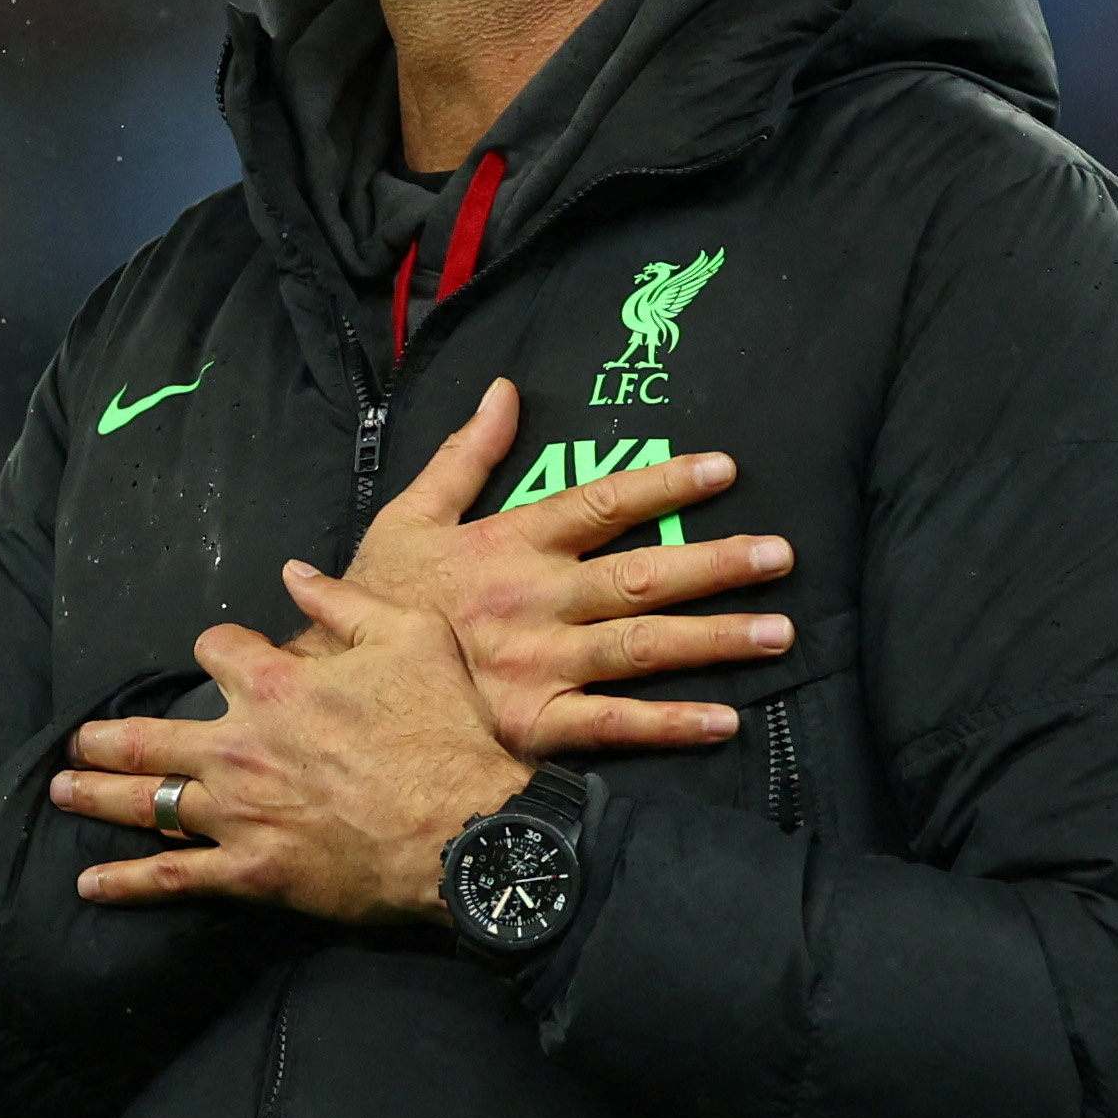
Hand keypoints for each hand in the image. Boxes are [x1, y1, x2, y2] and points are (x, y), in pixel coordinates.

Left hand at [50, 567, 510, 922]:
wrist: (469, 833)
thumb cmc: (446, 733)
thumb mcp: (410, 639)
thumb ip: (343, 602)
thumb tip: (293, 572)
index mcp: (276, 685)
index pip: (215, 650)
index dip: (216, 649)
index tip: (219, 657)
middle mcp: (241, 746)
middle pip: (150, 734)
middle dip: (106, 736)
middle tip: (77, 740)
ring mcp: (240, 814)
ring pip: (149, 802)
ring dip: (97, 795)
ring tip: (62, 790)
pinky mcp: (253, 872)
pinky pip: (174, 877)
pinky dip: (126, 882)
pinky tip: (88, 883)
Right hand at [289, 375, 792, 757]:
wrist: (335, 688)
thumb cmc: (377, 598)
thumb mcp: (409, 515)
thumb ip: (464, 455)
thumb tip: (504, 391)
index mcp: (507, 544)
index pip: (600, 503)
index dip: (665, 484)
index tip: (725, 469)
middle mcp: (532, 601)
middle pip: (641, 575)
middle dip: (716, 564)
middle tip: (781, 555)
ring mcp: (538, 666)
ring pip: (642, 647)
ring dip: (715, 639)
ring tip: (779, 629)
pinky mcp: (535, 727)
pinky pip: (614, 726)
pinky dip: (670, 725)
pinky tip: (726, 719)